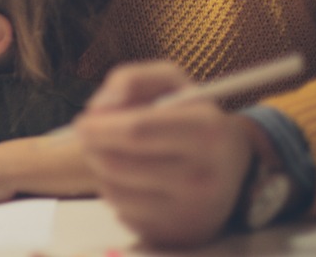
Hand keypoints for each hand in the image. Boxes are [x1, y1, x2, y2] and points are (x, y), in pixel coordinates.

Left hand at [75, 61, 253, 247]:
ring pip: (112, 190)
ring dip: (101, 169)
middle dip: (91, 147)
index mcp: (207, 132)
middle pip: (116, 164)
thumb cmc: (192, 119)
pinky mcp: (176, 234)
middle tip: (87, 135)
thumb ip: (131, 80)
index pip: (136, 131)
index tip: (82, 121)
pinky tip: (132, 180)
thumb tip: (98, 108)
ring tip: (116, 155)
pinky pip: (122, 212)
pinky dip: (116, 193)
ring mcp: (190, 212)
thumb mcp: (172, 84)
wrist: (233, 170)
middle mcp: (203, 177)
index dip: (99, 126)